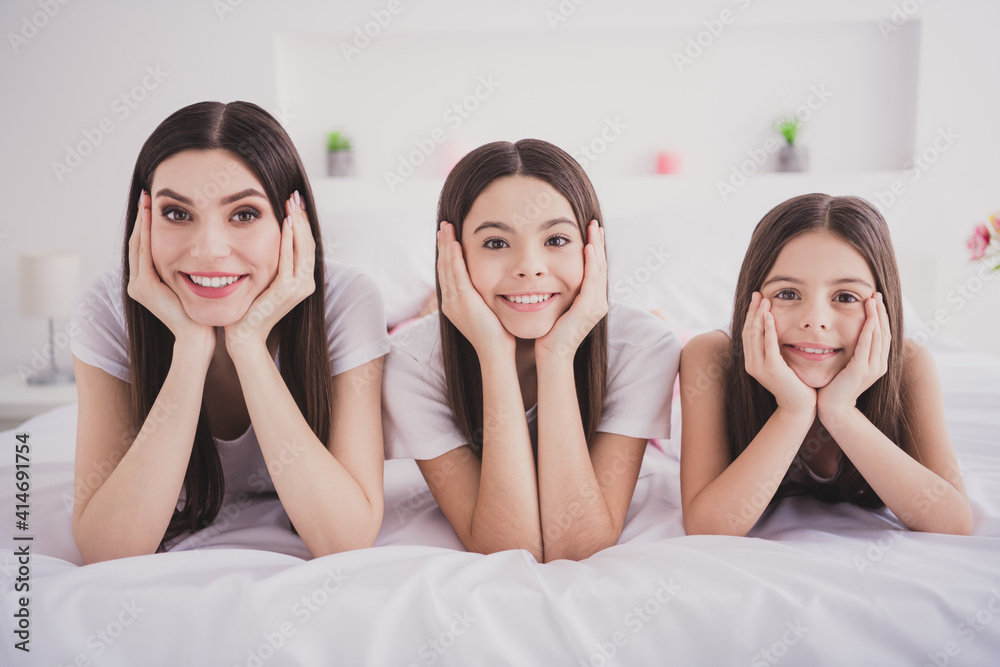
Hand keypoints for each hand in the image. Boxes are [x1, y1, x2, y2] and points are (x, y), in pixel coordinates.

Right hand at [127, 190, 214, 359]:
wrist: (198, 335)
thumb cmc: (202, 313)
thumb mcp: (190, 284)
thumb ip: (186, 268)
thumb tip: (196, 249)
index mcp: (146, 282)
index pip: (144, 246)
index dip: (146, 224)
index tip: (153, 202)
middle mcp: (137, 283)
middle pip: (137, 242)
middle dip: (142, 217)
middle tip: (146, 194)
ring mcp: (138, 285)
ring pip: (138, 245)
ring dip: (143, 221)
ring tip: (147, 200)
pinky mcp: (144, 287)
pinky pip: (145, 254)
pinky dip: (147, 234)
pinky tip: (153, 217)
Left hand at [226, 191, 315, 357]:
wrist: (244, 335)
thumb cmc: (249, 308)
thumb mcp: (264, 280)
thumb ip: (272, 263)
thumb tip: (267, 239)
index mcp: (303, 281)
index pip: (306, 245)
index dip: (302, 222)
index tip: (294, 202)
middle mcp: (306, 284)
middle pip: (309, 243)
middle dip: (302, 217)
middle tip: (294, 195)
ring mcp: (299, 288)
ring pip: (303, 247)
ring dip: (298, 223)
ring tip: (291, 203)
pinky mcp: (287, 290)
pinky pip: (289, 258)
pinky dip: (288, 239)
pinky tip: (285, 223)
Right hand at [437, 221, 514, 357]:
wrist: (495, 353)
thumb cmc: (496, 335)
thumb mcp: (485, 311)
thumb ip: (482, 296)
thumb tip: (489, 285)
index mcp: (452, 303)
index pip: (447, 272)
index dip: (446, 253)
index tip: (448, 237)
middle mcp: (449, 301)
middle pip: (443, 266)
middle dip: (443, 244)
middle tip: (444, 226)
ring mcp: (454, 301)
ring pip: (446, 267)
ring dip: (446, 245)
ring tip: (446, 227)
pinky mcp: (463, 301)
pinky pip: (457, 274)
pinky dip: (454, 258)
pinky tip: (454, 244)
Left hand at [536, 220, 607, 361]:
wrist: (552, 354)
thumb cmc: (550, 333)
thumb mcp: (558, 307)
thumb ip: (562, 293)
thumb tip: (551, 277)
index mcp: (593, 301)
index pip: (596, 270)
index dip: (595, 250)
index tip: (591, 232)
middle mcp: (599, 302)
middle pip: (601, 266)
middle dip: (598, 243)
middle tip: (595, 224)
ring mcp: (596, 305)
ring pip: (599, 269)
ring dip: (596, 247)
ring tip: (593, 229)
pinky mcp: (589, 308)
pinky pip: (592, 280)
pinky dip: (591, 263)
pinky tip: (588, 248)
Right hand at [742, 292, 815, 414]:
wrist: (799, 407)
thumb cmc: (794, 384)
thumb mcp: (781, 364)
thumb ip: (774, 350)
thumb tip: (776, 331)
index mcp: (751, 362)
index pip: (747, 333)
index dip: (750, 315)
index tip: (756, 299)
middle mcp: (751, 364)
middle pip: (748, 331)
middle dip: (753, 311)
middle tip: (758, 294)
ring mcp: (760, 367)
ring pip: (754, 335)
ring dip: (759, 315)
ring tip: (765, 300)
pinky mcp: (772, 369)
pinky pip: (768, 344)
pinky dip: (767, 328)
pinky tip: (769, 316)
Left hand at [818, 292, 889, 421]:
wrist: (832, 409)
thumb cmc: (835, 387)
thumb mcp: (847, 366)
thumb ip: (852, 352)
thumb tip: (847, 336)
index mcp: (877, 363)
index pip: (883, 335)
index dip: (881, 317)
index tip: (876, 300)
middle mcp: (879, 365)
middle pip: (884, 332)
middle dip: (881, 312)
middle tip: (877, 294)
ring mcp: (872, 368)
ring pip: (878, 336)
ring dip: (876, 316)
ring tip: (873, 300)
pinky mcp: (861, 370)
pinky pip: (867, 346)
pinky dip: (868, 330)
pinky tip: (869, 318)